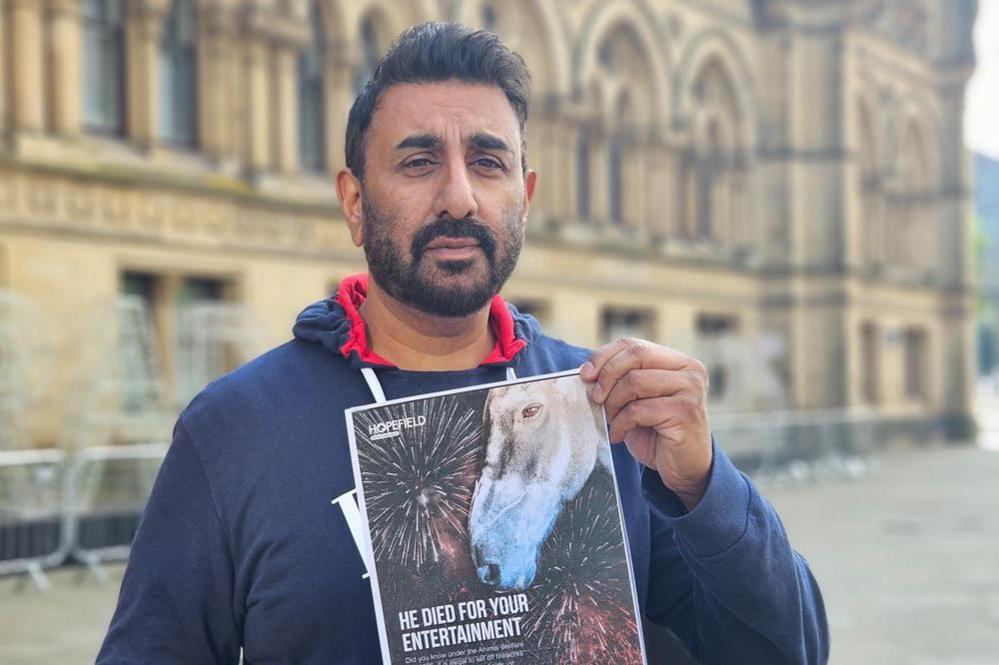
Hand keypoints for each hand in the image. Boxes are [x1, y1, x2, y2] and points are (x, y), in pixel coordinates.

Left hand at [581, 338, 712, 510]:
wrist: (684, 467)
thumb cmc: (657, 432)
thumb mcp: (639, 399)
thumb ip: (623, 380)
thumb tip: (588, 371)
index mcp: (677, 360)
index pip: (633, 344)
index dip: (604, 356)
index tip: (585, 375)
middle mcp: (689, 369)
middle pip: (635, 355)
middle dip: (607, 376)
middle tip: (595, 398)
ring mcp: (690, 389)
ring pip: (634, 382)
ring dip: (613, 404)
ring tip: (612, 420)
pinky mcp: (685, 412)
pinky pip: (638, 409)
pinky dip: (621, 423)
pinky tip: (619, 435)